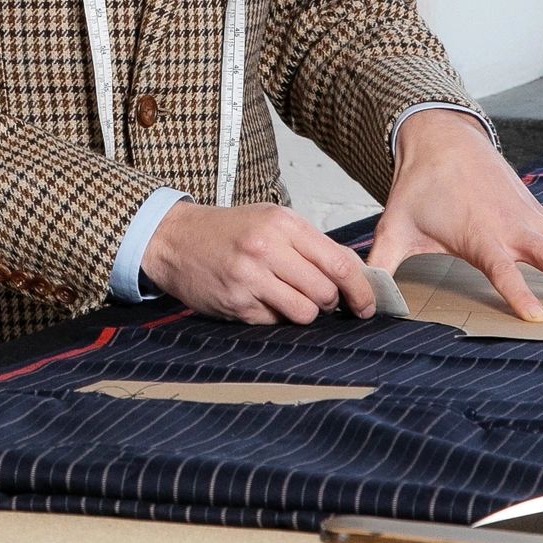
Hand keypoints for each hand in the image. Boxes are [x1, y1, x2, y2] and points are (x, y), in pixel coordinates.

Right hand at [142, 200, 377, 324]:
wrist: (175, 238)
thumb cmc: (227, 231)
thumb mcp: (271, 221)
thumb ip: (311, 245)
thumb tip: (353, 274)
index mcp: (282, 224)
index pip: (338, 263)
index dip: (360, 289)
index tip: (368, 303)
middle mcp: (266, 249)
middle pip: (325, 292)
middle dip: (331, 303)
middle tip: (322, 299)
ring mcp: (249, 278)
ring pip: (304, 313)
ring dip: (305, 312)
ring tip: (290, 299)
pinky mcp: (235, 303)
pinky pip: (274, 322)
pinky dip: (275, 316)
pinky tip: (260, 300)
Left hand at [369, 110, 542, 321]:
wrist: (442, 140)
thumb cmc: (419, 189)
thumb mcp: (394, 225)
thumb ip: (380, 263)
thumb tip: (364, 296)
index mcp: (481, 233)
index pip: (503, 268)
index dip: (519, 292)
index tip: (539, 318)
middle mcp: (514, 226)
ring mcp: (532, 217)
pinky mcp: (540, 213)